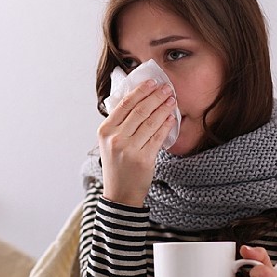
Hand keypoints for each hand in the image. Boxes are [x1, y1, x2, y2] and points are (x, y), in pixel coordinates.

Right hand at [98, 79, 176, 206]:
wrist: (120, 193)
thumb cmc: (117, 165)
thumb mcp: (110, 142)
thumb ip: (120, 123)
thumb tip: (138, 99)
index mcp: (105, 131)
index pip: (125, 104)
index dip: (140, 91)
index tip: (152, 82)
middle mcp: (116, 139)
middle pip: (140, 110)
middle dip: (156, 96)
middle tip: (167, 88)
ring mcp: (129, 149)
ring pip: (151, 122)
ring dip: (164, 108)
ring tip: (172, 100)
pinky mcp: (143, 159)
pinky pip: (158, 137)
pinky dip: (166, 125)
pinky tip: (172, 118)